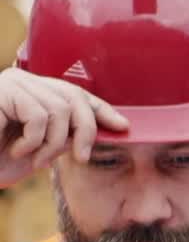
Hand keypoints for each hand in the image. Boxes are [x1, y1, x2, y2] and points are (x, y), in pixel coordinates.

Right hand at [0, 68, 128, 186]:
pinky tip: (18, 151)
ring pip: (60, 110)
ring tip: (36, 160)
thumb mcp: (39, 150)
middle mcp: (24, 82)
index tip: (123, 125)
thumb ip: (64, 137)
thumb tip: (98, 130)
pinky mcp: (3, 91)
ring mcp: (12, 83)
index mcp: (34, 93)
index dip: (101, 108)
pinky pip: (39, 116)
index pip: (76, 94)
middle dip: (86, 130)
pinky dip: (35, 141)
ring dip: (54, 144)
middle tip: (81, 158)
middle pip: (75, 98)